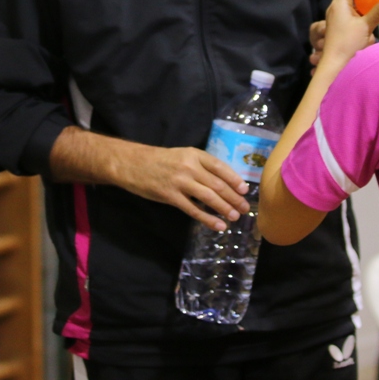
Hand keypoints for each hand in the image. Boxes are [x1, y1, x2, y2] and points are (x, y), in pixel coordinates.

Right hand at [118, 144, 251, 230]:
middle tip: (245, 208)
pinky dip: (208, 218)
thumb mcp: (183, 155)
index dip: (234, 179)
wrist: (133, 164)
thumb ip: (201, 166)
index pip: (220, 167)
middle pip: (217, 184)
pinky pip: (193, 210)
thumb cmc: (161, 160)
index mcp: (195, 154)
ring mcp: (180, 181)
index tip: (245, 190)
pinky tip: (218, 225)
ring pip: (208, 197)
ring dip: (224, 208)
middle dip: (234, 197)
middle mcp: (190, 166)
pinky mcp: (170, 196)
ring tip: (235, 217)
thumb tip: (223, 182)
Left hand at [319, 0, 378, 71]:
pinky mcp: (343, 27)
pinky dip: (368, 14)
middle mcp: (337, 8)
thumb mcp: (366, 25)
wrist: (335, 65)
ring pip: (357, 5)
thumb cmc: (347, 44)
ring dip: (371, 4)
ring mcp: (340, 18)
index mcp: (339, 3)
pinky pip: (357, 15)